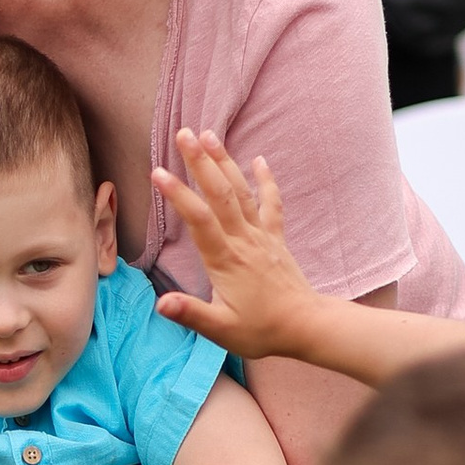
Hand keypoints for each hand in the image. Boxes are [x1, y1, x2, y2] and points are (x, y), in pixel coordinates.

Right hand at [150, 132, 321, 359]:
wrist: (306, 327)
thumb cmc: (262, 331)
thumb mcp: (221, 330)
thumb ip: (191, 314)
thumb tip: (161, 304)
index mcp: (226, 260)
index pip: (199, 220)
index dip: (178, 195)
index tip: (158, 173)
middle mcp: (244, 241)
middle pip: (220, 194)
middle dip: (200, 162)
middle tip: (183, 133)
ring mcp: (262, 236)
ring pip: (241, 192)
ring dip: (225, 162)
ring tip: (209, 134)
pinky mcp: (275, 239)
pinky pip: (271, 204)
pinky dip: (265, 181)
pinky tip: (258, 160)